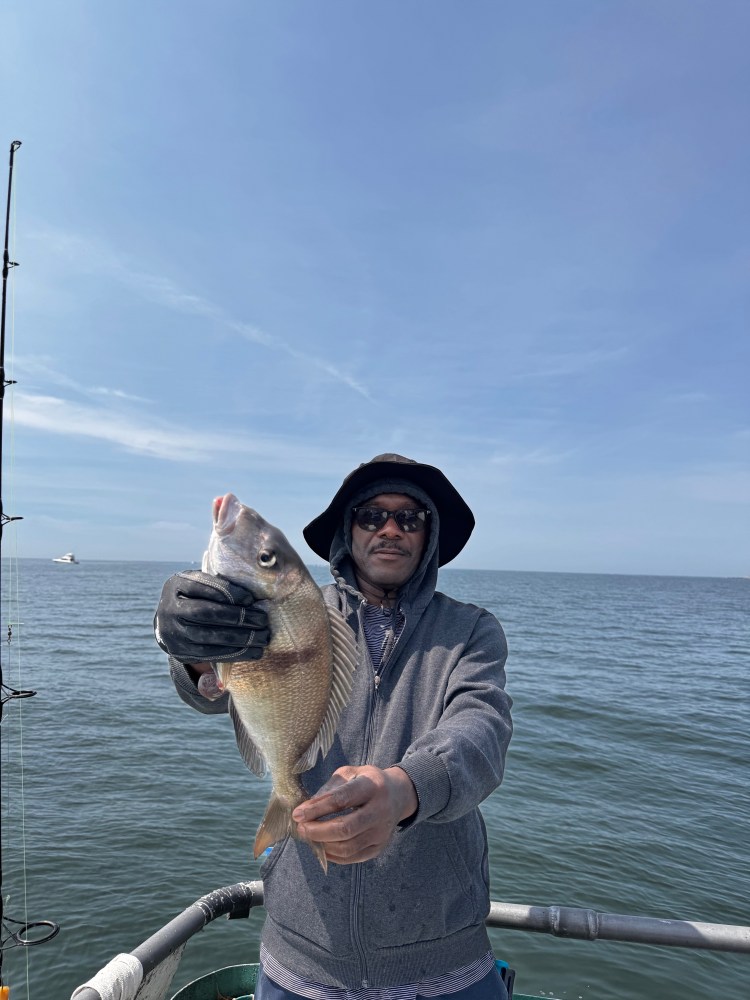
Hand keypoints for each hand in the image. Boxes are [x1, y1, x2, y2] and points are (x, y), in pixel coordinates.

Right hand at [153, 570, 269, 663]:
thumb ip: (220, 585)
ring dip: (241, 638)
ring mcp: (173, 633)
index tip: (250, 598)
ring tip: (263, 637)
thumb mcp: (201, 584)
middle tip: (262, 619)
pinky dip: (235, 653)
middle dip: (238, 617)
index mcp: (176, 585)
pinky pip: (211, 654)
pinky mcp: (182, 652)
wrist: (170, 623)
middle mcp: (169, 609)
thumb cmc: (197, 598)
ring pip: (210, 636)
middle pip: (206, 612)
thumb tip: (253, 597)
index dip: (228, 592)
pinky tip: (254, 651)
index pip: (202, 585)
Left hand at [293, 765, 417, 864]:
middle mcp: (380, 810)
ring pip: (347, 847)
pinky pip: (352, 857)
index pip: (341, 800)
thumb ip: (330, 788)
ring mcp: (381, 832)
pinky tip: (321, 845)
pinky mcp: (379, 847)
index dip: (316, 808)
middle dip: (317, 831)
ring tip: (309, 836)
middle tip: (301, 828)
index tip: (297, 813)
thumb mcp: (351, 773)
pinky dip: (332, 855)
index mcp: (372, 786)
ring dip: (322, 844)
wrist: (399, 795)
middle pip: (344, 828)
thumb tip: (307, 808)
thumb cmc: (368, 781)